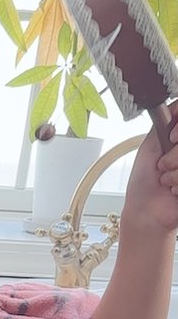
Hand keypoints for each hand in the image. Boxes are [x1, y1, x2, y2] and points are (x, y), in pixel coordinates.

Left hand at [120, 103, 177, 236]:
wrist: (146, 212)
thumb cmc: (144, 183)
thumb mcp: (150, 146)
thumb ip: (163, 124)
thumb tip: (173, 107)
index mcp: (177, 138)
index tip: (170, 138)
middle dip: (174, 156)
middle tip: (162, 165)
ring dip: (174, 172)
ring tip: (166, 180)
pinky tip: (174, 190)